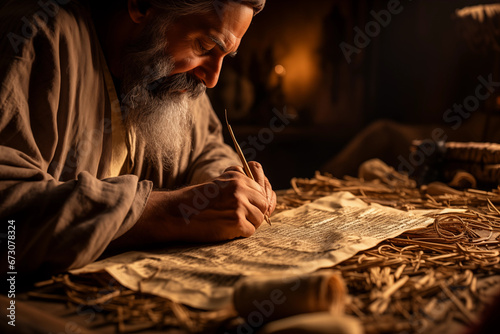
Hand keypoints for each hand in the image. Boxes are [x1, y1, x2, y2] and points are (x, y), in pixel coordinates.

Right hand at [110, 162, 275, 248]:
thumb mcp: (219, 183)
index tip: (253, 208)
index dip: (258, 200)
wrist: (175, 212)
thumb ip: (240, 184)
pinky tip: (226, 230)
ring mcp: (239, 204)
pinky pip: (250, 231)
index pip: (262, 188)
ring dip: (249, 224)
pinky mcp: (236, 221)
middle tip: (240, 219)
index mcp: (237, 176)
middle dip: (255, 213)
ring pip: (259, 218)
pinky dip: (240, 234)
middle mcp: (240, 187)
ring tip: (231, 224)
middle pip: (264, 203)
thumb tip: (266, 195)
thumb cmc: (196, 200)